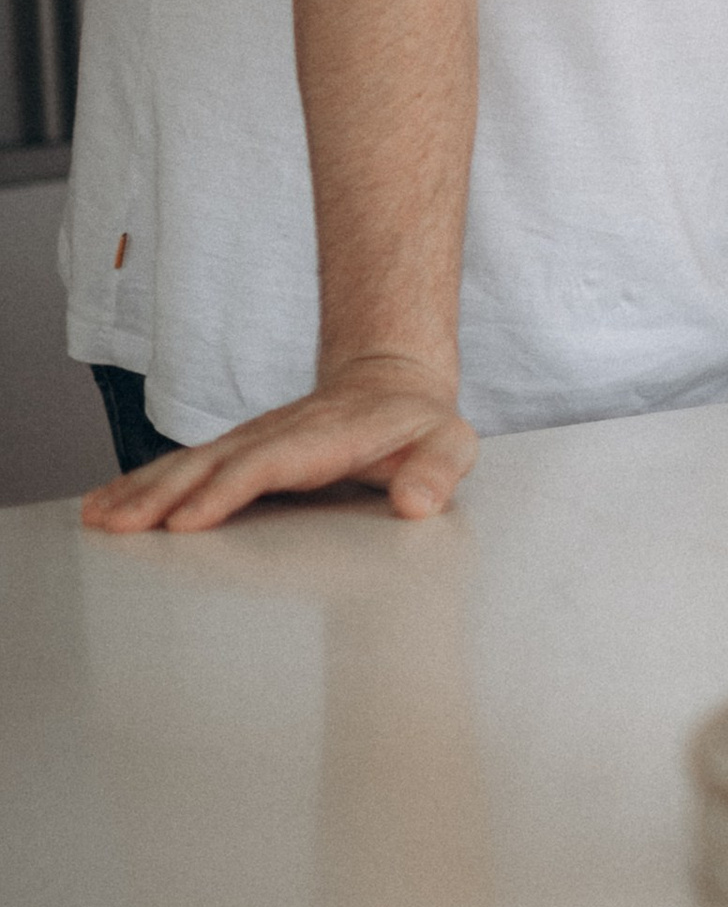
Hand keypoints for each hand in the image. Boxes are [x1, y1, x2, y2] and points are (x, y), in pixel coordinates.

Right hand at [80, 352, 475, 535]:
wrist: (394, 380)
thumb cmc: (420, 421)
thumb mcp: (450, 442)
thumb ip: (438, 470)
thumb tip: (419, 503)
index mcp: (324, 437)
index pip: (268, 463)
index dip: (226, 490)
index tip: (188, 521)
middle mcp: (279, 434)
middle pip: (212, 463)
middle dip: (162, 494)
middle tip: (118, 526)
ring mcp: (254, 439)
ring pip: (190, 464)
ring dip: (142, 490)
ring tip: (99, 518)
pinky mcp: (240, 449)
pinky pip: (187, 466)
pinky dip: (145, 483)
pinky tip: (109, 503)